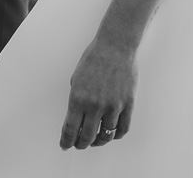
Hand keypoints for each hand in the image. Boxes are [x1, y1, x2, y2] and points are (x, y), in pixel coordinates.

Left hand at [59, 34, 136, 149]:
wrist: (115, 47)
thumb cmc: (93, 59)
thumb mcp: (76, 78)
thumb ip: (76, 99)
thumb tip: (76, 117)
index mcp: (78, 98)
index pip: (70, 128)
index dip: (66, 140)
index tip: (64, 145)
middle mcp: (95, 105)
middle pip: (87, 136)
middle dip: (80, 144)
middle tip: (78, 145)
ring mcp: (113, 106)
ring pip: (106, 135)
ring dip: (98, 142)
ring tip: (94, 141)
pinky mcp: (127, 105)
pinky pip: (122, 129)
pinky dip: (116, 136)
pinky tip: (111, 135)